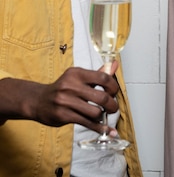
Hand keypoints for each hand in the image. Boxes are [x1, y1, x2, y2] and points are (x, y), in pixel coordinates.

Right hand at [0, 64, 121, 133]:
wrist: (37, 101)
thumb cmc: (62, 88)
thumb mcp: (78, 78)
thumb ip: (98, 73)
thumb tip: (115, 65)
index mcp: (77, 74)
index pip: (103, 78)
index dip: (114, 87)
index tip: (114, 93)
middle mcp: (70, 86)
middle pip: (102, 97)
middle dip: (112, 105)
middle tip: (112, 108)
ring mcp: (65, 102)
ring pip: (95, 112)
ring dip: (103, 116)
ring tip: (102, 115)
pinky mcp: (63, 116)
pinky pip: (87, 123)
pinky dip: (99, 128)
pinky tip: (106, 130)